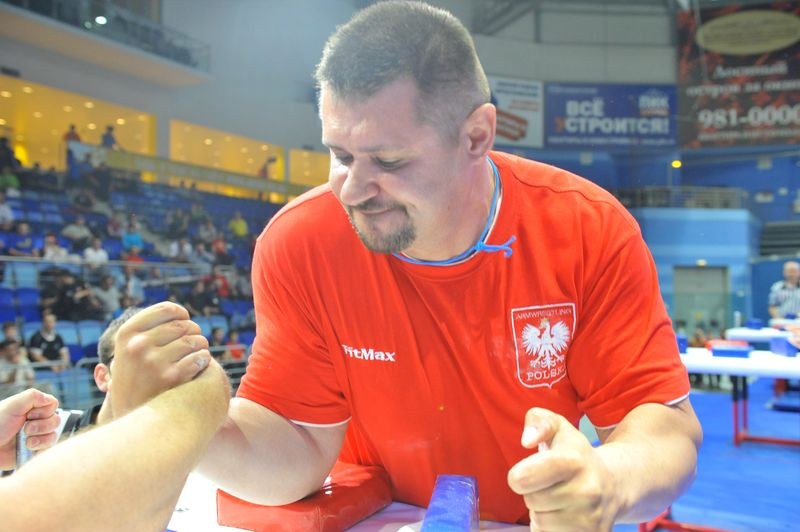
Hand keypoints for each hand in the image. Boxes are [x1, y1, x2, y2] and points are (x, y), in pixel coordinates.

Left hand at [0, 388, 59, 469]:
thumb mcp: (12, 405)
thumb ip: (32, 396)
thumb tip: (49, 399)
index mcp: (33, 408)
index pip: (53, 405)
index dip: (43, 411)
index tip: (28, 415)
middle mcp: (37, 421)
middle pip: (56, 420)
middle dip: (40, 426)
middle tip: (24, 430)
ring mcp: (38, 436)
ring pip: (54, 435)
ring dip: (39, 439)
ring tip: (25, 442)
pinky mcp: (37, 450)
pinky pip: (49, 448)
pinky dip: (39, 449)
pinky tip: (27, 449)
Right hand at [106, 302, 212, 418]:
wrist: (130, 414)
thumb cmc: (134, 377)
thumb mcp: (128, 349)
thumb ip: (146, 330)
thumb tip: (178, 311)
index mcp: (127, 334)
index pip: (166, 309)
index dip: (181, 313)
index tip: (185, 319)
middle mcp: (138, 345)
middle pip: (183, 325)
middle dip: (193, 331)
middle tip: (195, 339)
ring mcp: (154, 361)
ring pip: (194, 341)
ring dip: (201, 345)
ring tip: (199, 351)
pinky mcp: (171, 377)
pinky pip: (199, 358)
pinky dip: (204, 360)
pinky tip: (201, 363)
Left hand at [507, 408, 618, 530]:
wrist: (614, 484)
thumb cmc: (575, 454)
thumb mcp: (558, 427)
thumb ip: (538, 421)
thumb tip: (527, 440)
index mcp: (574, 461)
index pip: (523, 478)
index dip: (518, 476)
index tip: (527, 471)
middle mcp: (587, 491)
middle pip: (531, 501)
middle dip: (534, 493)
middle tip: (550, 484)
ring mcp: (591, 519)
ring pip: (541, 523)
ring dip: (543, 513)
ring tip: (559, 500)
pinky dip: (552, 529)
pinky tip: (565, 516)